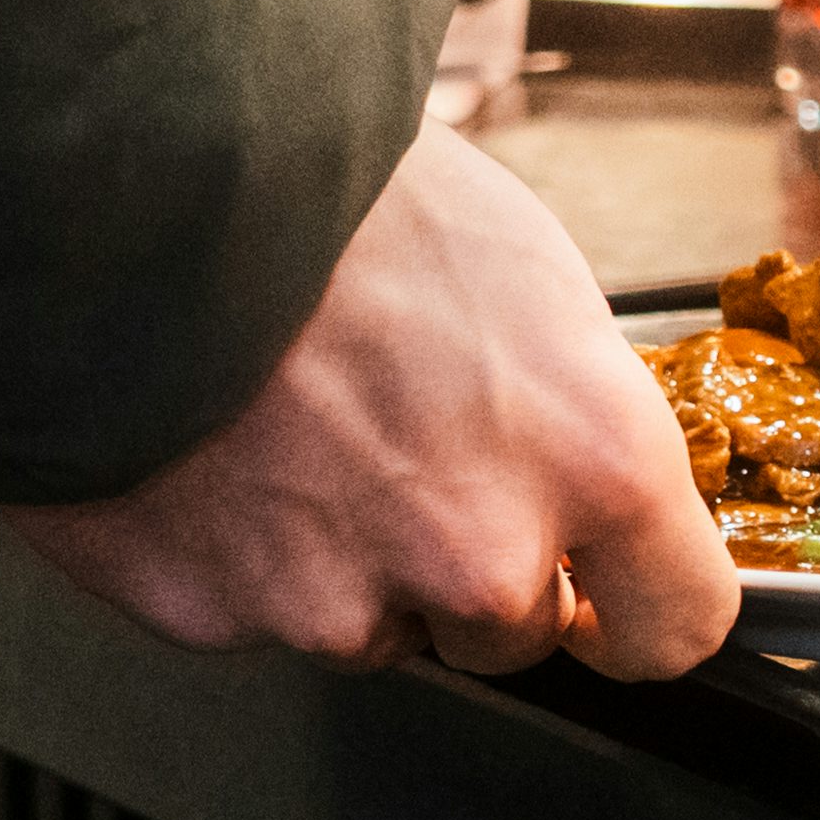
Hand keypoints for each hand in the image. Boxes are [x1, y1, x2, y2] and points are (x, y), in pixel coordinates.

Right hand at [3, 117, 737, 678]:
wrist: (141, 187)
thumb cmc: (338, 199)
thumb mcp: (527, 275)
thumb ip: (571, 415)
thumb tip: (576, 469)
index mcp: (593, 461)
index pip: (678, 624)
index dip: (640, 605)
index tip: (615, 593)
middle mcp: (481, 557)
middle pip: (513, 633)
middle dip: (473, 566)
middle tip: (406, 448)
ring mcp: (343, 603)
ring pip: (377, 628)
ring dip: (351, 560)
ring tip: (298, 425)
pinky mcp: (221, 617)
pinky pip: (257, 610)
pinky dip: (241, 552)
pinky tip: (223, 449)